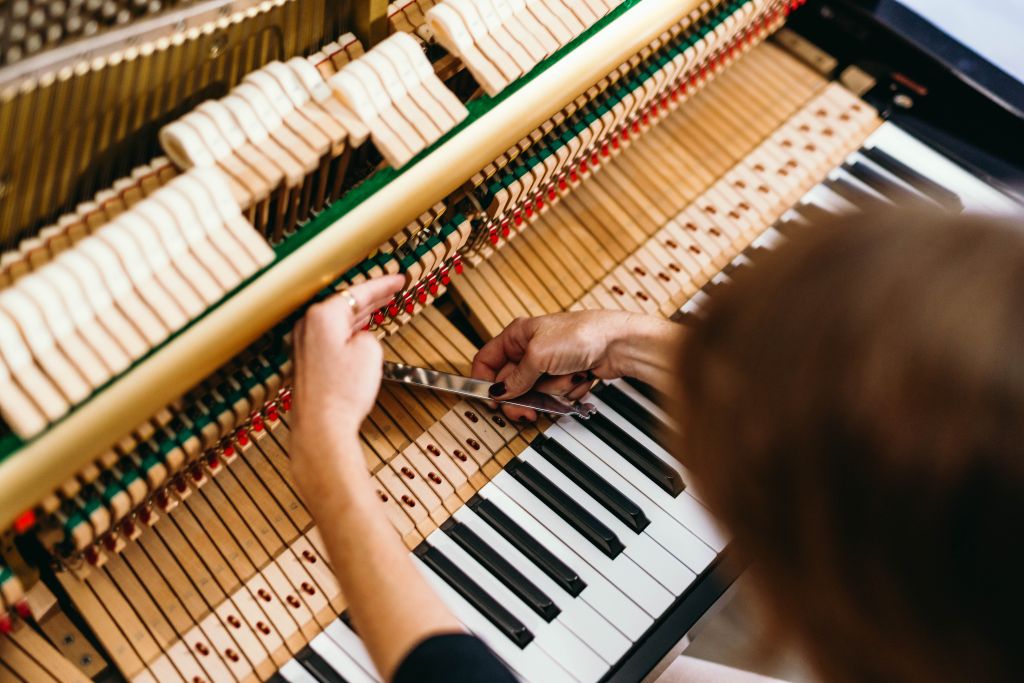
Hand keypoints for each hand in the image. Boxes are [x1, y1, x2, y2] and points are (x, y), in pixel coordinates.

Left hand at [290, 275, 403, 502]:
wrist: (322, 427)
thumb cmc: (342, 393)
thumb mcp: (370, 351)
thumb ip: (367, 333)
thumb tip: (358, 336)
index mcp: (322, 315)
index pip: (358, 291)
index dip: (383, 284)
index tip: (398, 279)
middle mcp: (307, 326)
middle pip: (344, 303)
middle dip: (370, 296)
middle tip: (391, 289)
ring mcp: (302, 344)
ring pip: (335, 319)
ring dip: (358, 314)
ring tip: (378, 307)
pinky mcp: (304, 361)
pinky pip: (329, 335)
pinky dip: (346, 330)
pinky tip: (357, 334)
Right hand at [471, 311, 639, 420]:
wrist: (619, 343)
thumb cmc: (581, 334)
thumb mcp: (538, 356)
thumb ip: (516, 378)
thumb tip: (499, 393)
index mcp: (517, 335)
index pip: (486, 361)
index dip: (484, 382)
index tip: (491, 401)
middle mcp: (530, 349)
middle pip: (511, 384)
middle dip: (524, 397)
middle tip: (528, 409)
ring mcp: (548, 364)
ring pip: (535, 393)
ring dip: (553, 391)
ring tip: (567, 376)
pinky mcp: (565, 376)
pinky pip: (555, 395)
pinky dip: (567, 392)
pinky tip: (578, 378)